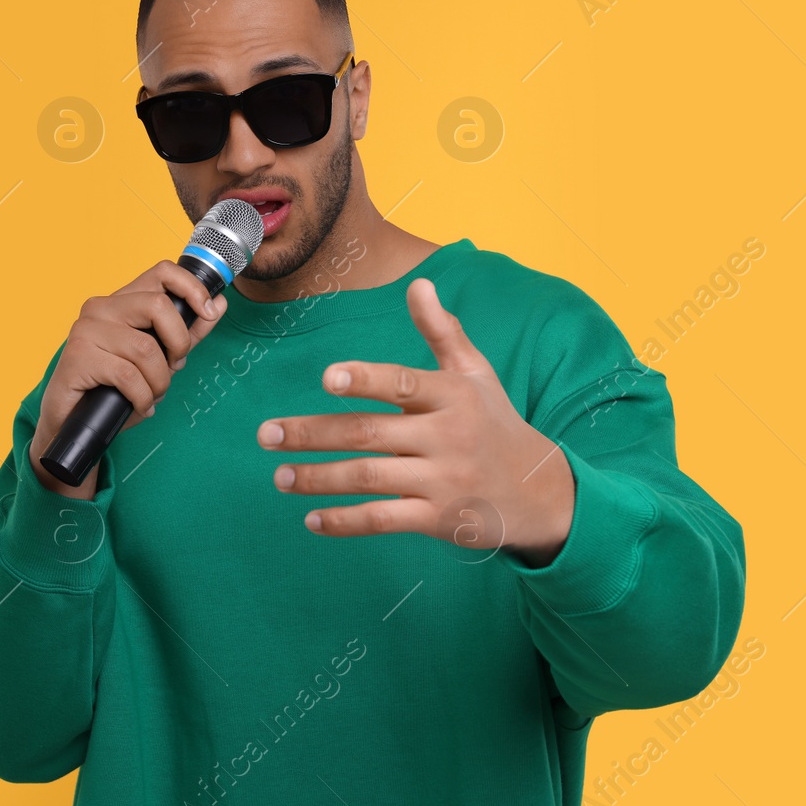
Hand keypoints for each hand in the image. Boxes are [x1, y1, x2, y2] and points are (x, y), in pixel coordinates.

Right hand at [29, 260, 225, 497]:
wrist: (73, 421)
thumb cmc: (115, 387)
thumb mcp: (160, 358)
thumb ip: (187, 331)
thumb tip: (218, 303)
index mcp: (121, 301)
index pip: (162, 272)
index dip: (192, 288)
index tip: (209, 310)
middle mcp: (101, 307)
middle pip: (158, 306)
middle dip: (178, 343)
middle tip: (174, 366)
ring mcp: (86, 329)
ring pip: (146, 349)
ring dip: (159, 382)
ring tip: (151, 395)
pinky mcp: (77, 356)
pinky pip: (127, 375)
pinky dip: (142, 397)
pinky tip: (138, 405)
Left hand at [256, 277, 575, 566]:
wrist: (539, 492)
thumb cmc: (494, 423)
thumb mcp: (476, 374)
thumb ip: (441, 331)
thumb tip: (418, 283)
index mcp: (452, 395)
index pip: (403, 384)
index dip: (366, 380)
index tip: (327, 378)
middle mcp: (447, 437)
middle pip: (369, 433)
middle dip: (312, 434)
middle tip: (266, 434)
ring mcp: (442, 480)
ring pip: (369, 478)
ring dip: (318, 478)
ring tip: (279, 476)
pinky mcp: (438, 518)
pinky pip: (384, 519)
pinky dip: (345, 522)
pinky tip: (311, 520)